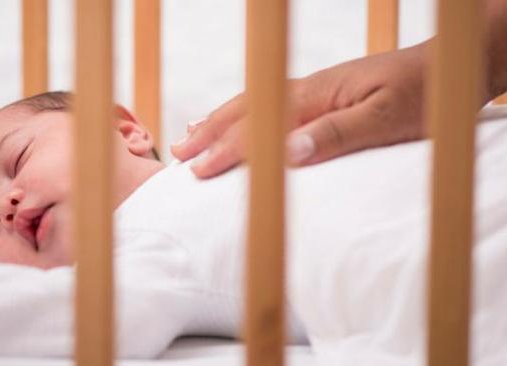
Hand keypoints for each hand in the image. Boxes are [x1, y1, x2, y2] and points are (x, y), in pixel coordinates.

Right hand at [171, 43, 428, 178]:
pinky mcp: (319, 95)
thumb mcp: (387, 119)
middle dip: (209, 135)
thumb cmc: (422, 96)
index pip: (260, 127)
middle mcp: (307, 90)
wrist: (446, 70)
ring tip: (189, 139)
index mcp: (317, 98)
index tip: (199, 173)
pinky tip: (234, 120)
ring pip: (252, 105)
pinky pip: (268, 103)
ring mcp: (311, 90)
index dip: (227, 151)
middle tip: (178, 157)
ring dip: (217, 123)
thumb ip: (339, 134)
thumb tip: (290, 151)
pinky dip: (243, 114)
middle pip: (246, 112)